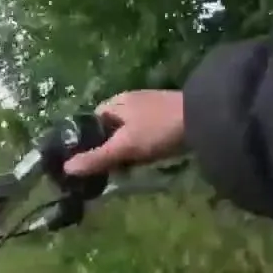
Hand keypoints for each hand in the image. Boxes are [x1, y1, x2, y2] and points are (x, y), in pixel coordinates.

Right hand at [63, 89, 186, 175]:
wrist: (205, 118)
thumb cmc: (158, 129)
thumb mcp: (124, 146)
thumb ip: (96, 158)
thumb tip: (66, 168)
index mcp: (115, 102)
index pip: (90, 122)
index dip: (87, 142)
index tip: (88, 163)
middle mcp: (130, 101)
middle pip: (109, 129)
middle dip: (108, 149)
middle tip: (110, 170)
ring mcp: (150, 107)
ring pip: (128, 133)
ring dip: (126, 150)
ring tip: (129, 168)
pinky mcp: (167, 116)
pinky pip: (145, 134)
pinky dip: (143, 147)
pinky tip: (148, 158)